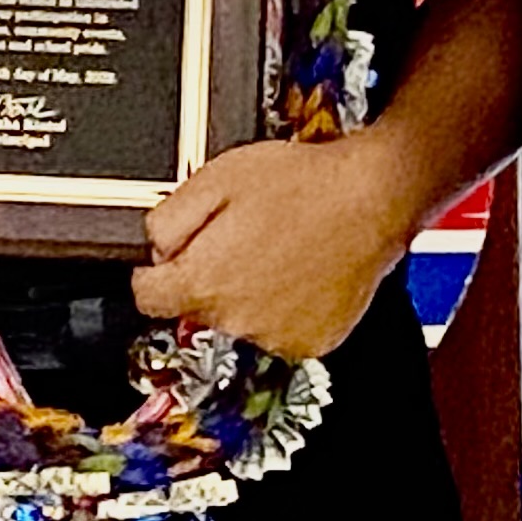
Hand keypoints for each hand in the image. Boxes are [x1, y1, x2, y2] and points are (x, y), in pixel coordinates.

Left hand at [134, 134, 425, 361]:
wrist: (373, 195)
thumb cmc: (302, 182)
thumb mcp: (213, 178)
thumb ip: (166, 220)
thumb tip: (153, 249)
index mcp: (206, 281)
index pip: (147, 298)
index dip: (154, 272)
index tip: (169, 260)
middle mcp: (238, 318)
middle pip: (197, 306)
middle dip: (209, 275)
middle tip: (241, 237)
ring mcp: (278, 335)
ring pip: (240, 319)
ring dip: (248, 293)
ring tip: (278, 249)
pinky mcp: (313, 342)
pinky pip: (280, 329)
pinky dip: (284, 307)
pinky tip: (299, 270)